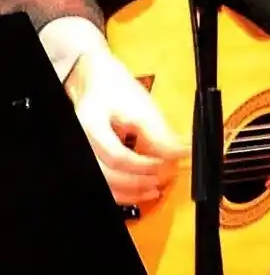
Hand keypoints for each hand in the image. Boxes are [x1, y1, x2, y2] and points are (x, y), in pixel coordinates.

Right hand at [65, 48, 186, 204]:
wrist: (95, 82)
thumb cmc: (117, 90)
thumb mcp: (141, 105)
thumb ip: (159, 132)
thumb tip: (182, 153)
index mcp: (92, 125)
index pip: (116, 155)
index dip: (144, 165)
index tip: (166, 163)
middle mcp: (82, 142)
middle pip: (105, 175)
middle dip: (136, 183)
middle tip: (161, 180)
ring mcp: (84, 152)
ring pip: (102, 184)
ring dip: (129, 192)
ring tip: (153, 190)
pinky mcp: (91, 159)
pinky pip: (103, 182)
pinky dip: (121, 190)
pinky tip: (139, 189)